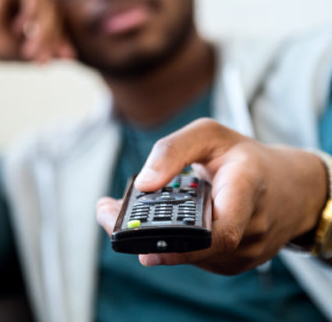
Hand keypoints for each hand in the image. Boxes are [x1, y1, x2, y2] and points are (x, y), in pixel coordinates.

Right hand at [0, 0, 74, 63]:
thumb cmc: (0, 48)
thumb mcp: (34, 51)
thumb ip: (52, 50)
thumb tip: (73, 56)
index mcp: (38, 6)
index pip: (60, 19)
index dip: (63, 38)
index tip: (65, 58)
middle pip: (55, 10)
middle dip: (51, 37)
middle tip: (40, 57)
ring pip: (46, 1)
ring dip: (42, 28)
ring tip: (30, 48)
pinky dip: (31, 10)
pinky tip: (21, 27)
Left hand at [97, 119, 327, 274]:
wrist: (286, 188)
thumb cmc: (245, 158)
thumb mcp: (210, 134)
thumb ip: (174, 150)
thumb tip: (143, 184)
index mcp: (247, 189)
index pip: (222, 230)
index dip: (182, 245)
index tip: (144, 245)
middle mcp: (250, 229)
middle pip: (195, 248)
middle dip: (148, 236)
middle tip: (108, 215)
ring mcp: (244, 251)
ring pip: (191, 255)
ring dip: (156, 238)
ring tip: (125, 215)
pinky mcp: (234, 260)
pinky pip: (197, 257)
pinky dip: (173, 242)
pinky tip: (159, 224)